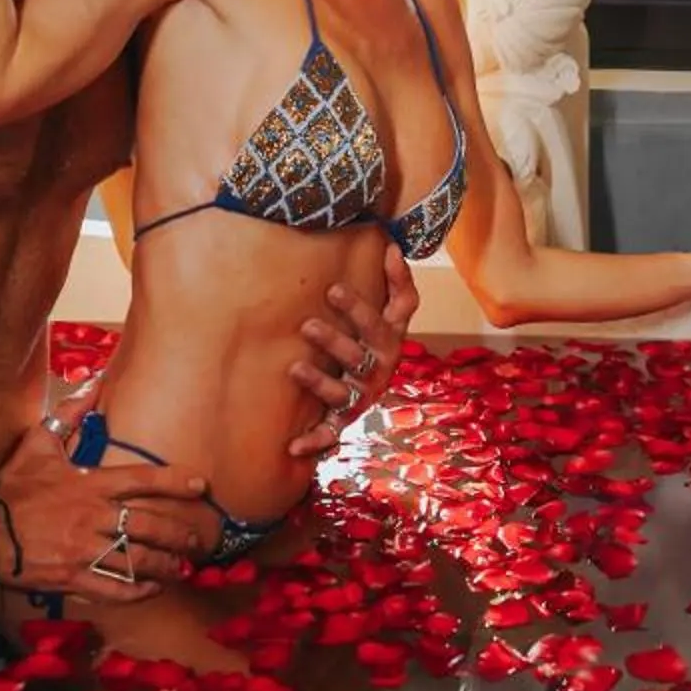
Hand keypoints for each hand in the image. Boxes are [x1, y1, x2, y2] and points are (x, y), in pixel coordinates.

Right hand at [0, 422, 210, 601]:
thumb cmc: (12, 485)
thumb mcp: (38, 443)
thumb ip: (69, 414)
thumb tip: (93, 382)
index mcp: (89, 483)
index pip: (142, 480)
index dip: (175, 482)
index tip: (200, 486)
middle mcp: (93, 516)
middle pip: (150, 526)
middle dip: (180, 535)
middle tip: (199, 542)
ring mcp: (84, 549)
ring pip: (137, 560)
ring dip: (165, 566)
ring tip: (182, 569)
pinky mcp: (72, 577)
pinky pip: (114, 588)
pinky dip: (137, 591)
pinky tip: (151, 590)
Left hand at [286, 243, 418, 457]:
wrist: (378, 389)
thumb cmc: (379, 338)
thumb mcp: (393, 311)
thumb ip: (397, 280)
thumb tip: (392, 245)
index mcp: (391, 339)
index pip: (389, 316)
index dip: (368, 301)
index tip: (337, 285)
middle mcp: (380, 367)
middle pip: (362, 352)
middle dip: (336, 339)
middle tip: (308, 324)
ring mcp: (364, 394)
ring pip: (344, 391)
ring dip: (321, 382)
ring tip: (295, 369)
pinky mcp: (347, 417)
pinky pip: (332, 431)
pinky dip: (315, 441)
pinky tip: (293, 446)